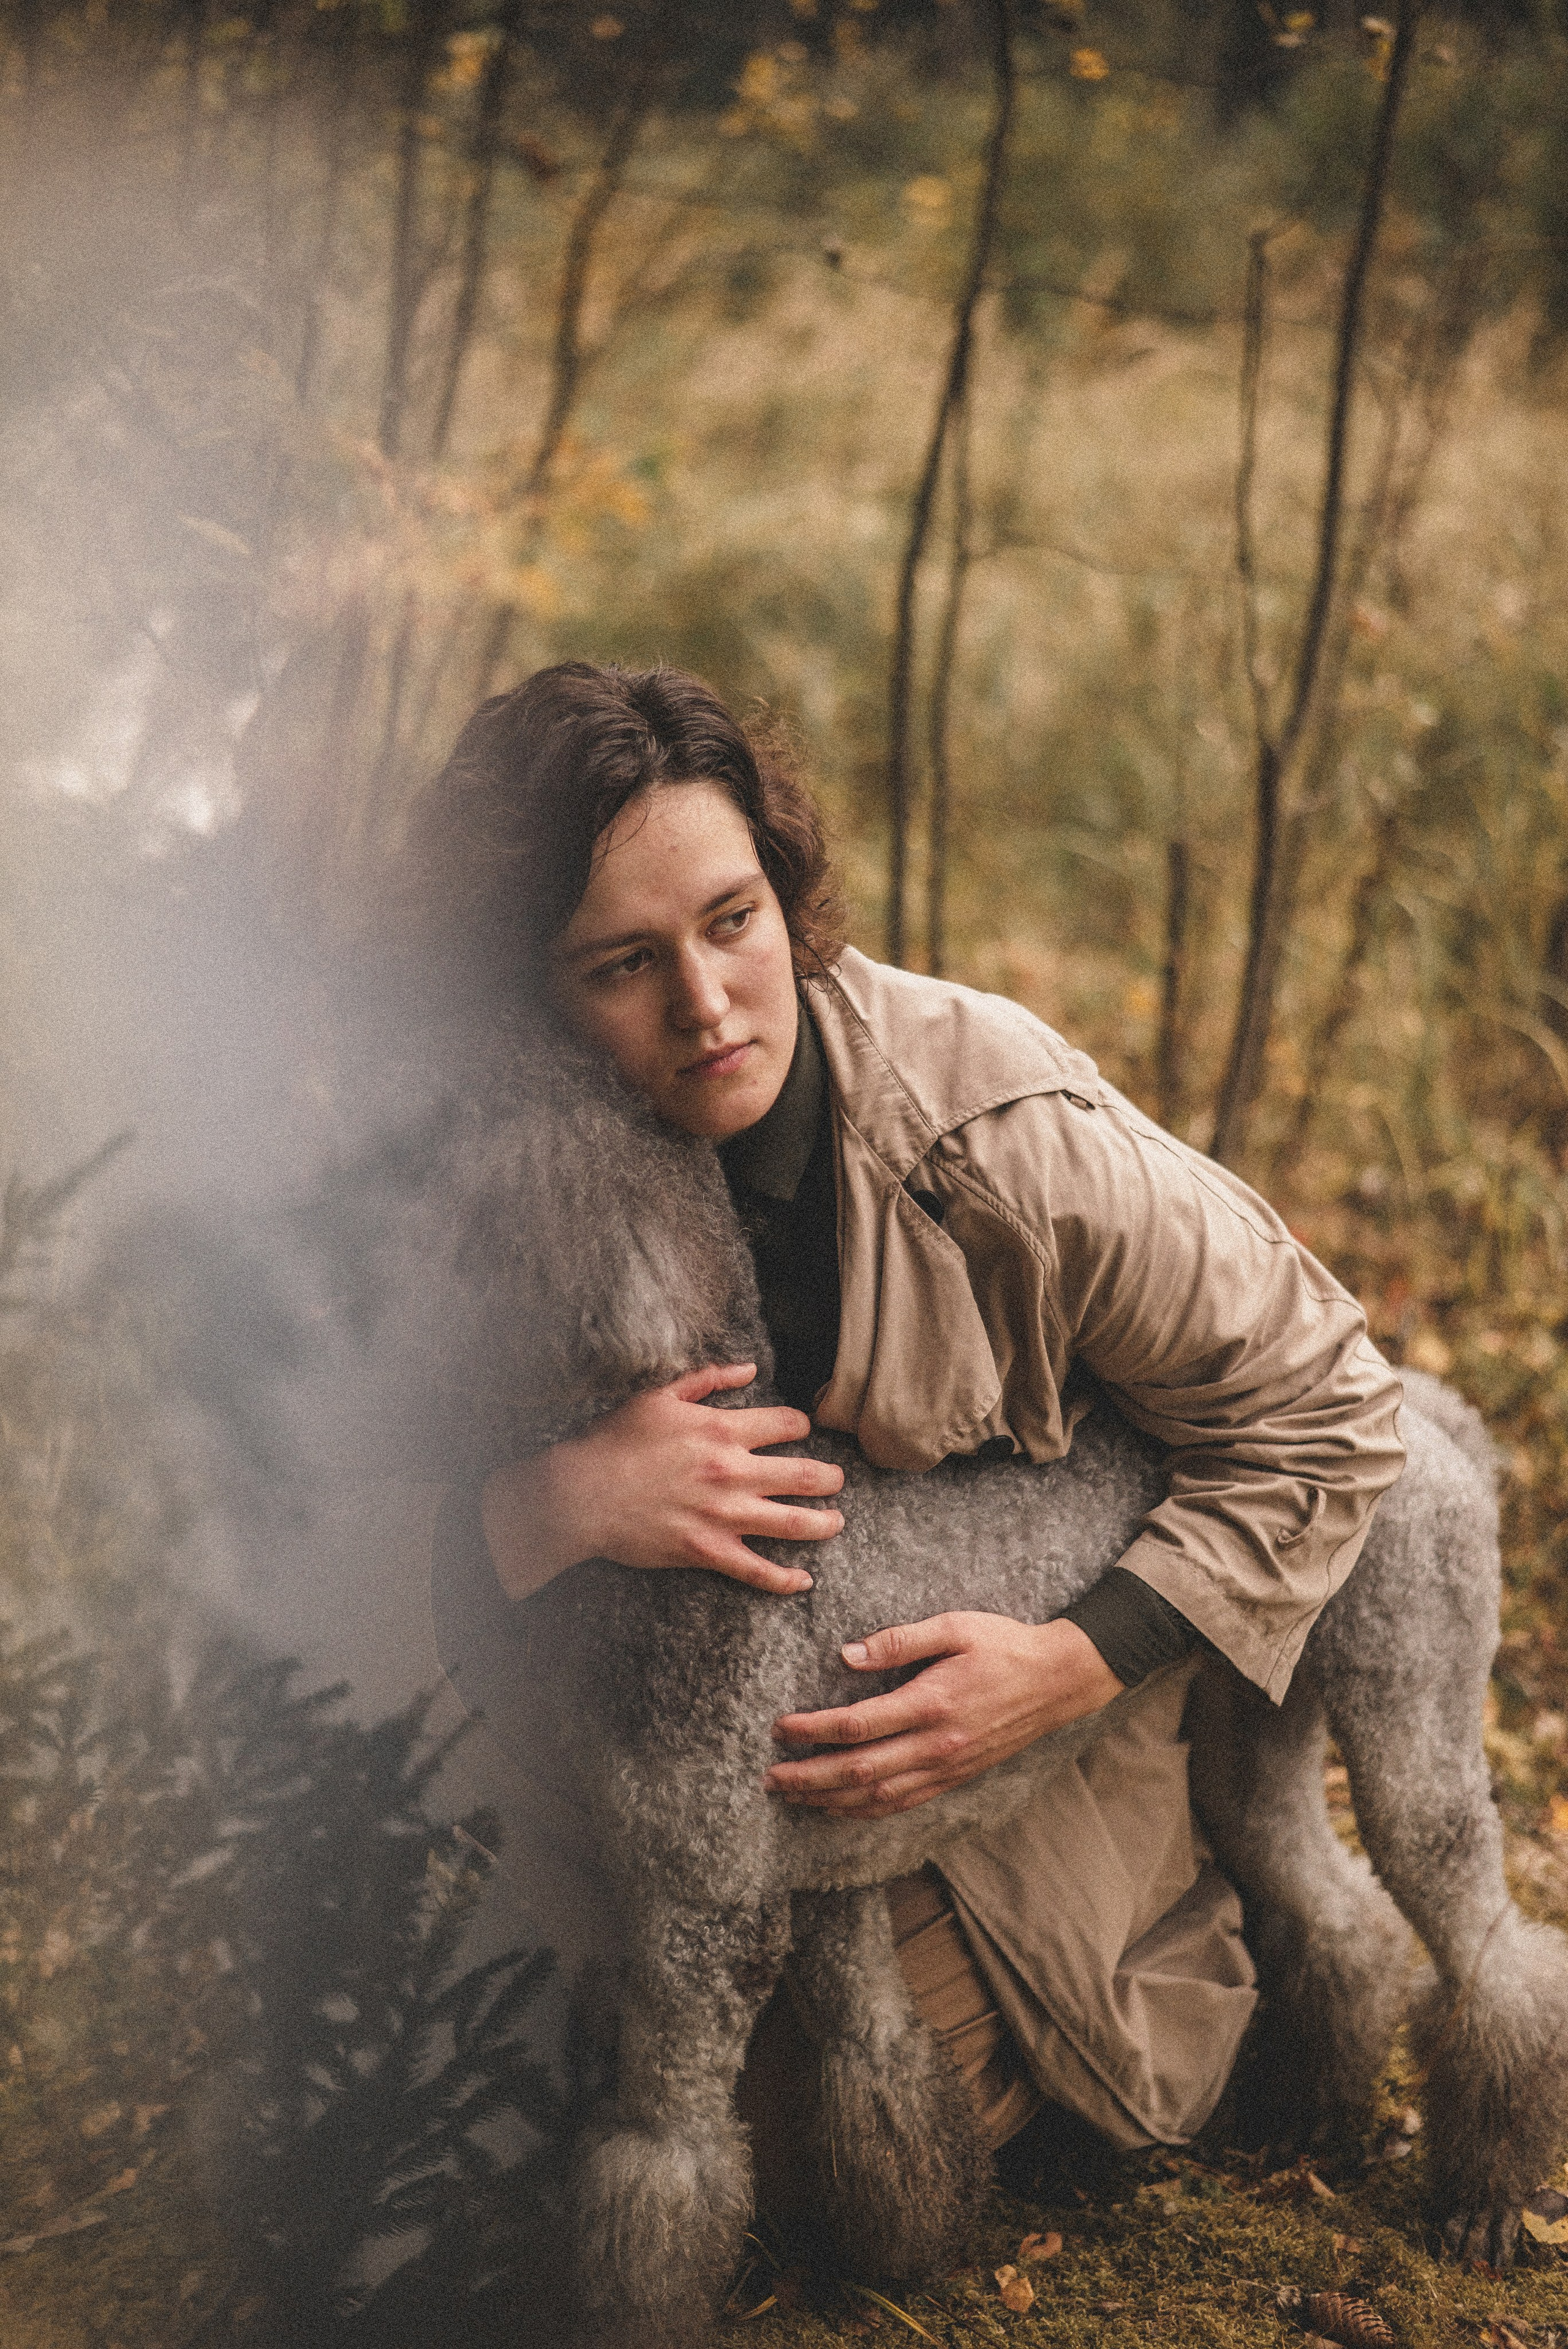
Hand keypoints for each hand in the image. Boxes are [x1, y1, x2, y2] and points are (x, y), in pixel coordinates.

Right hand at [480, 1362, 844, 1600]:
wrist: (582, 1493)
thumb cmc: (616, 1441)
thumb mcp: (660, 1395)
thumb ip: (708, 1379)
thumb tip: (749, 1368)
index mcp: (723, 1430)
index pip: (787, 1425)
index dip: (802, 1426)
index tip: (804, 1432)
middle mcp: (732, 1472)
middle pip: (803, 1475)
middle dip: (829, 1478)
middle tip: (836, 1480)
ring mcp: (724, 1515)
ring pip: (793, 1523)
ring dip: (823, 1524)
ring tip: (836, 1522)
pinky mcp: (708, 1550)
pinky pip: (757, 1570)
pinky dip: (785, 1578)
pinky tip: (803, 1580)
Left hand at [764, 1613, 1122, 1816]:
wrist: (1059, 1680)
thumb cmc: (1004, 1645)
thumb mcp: (955, 1626)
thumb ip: (901, 1641)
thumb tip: (848, 1655)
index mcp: (932, 1703)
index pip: (858, 1725)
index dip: (813, 1731)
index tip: (779, 1729)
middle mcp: (937, 1744)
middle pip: (860, 1771)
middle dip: (810, 1777)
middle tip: (771, 1778)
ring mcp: (947, 1766)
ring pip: (878, 1795)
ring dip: (831, 1799)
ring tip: (793, 1797)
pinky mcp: (956, 1776)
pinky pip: (904, 1802)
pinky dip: (867, 1809)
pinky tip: (841, 1807)